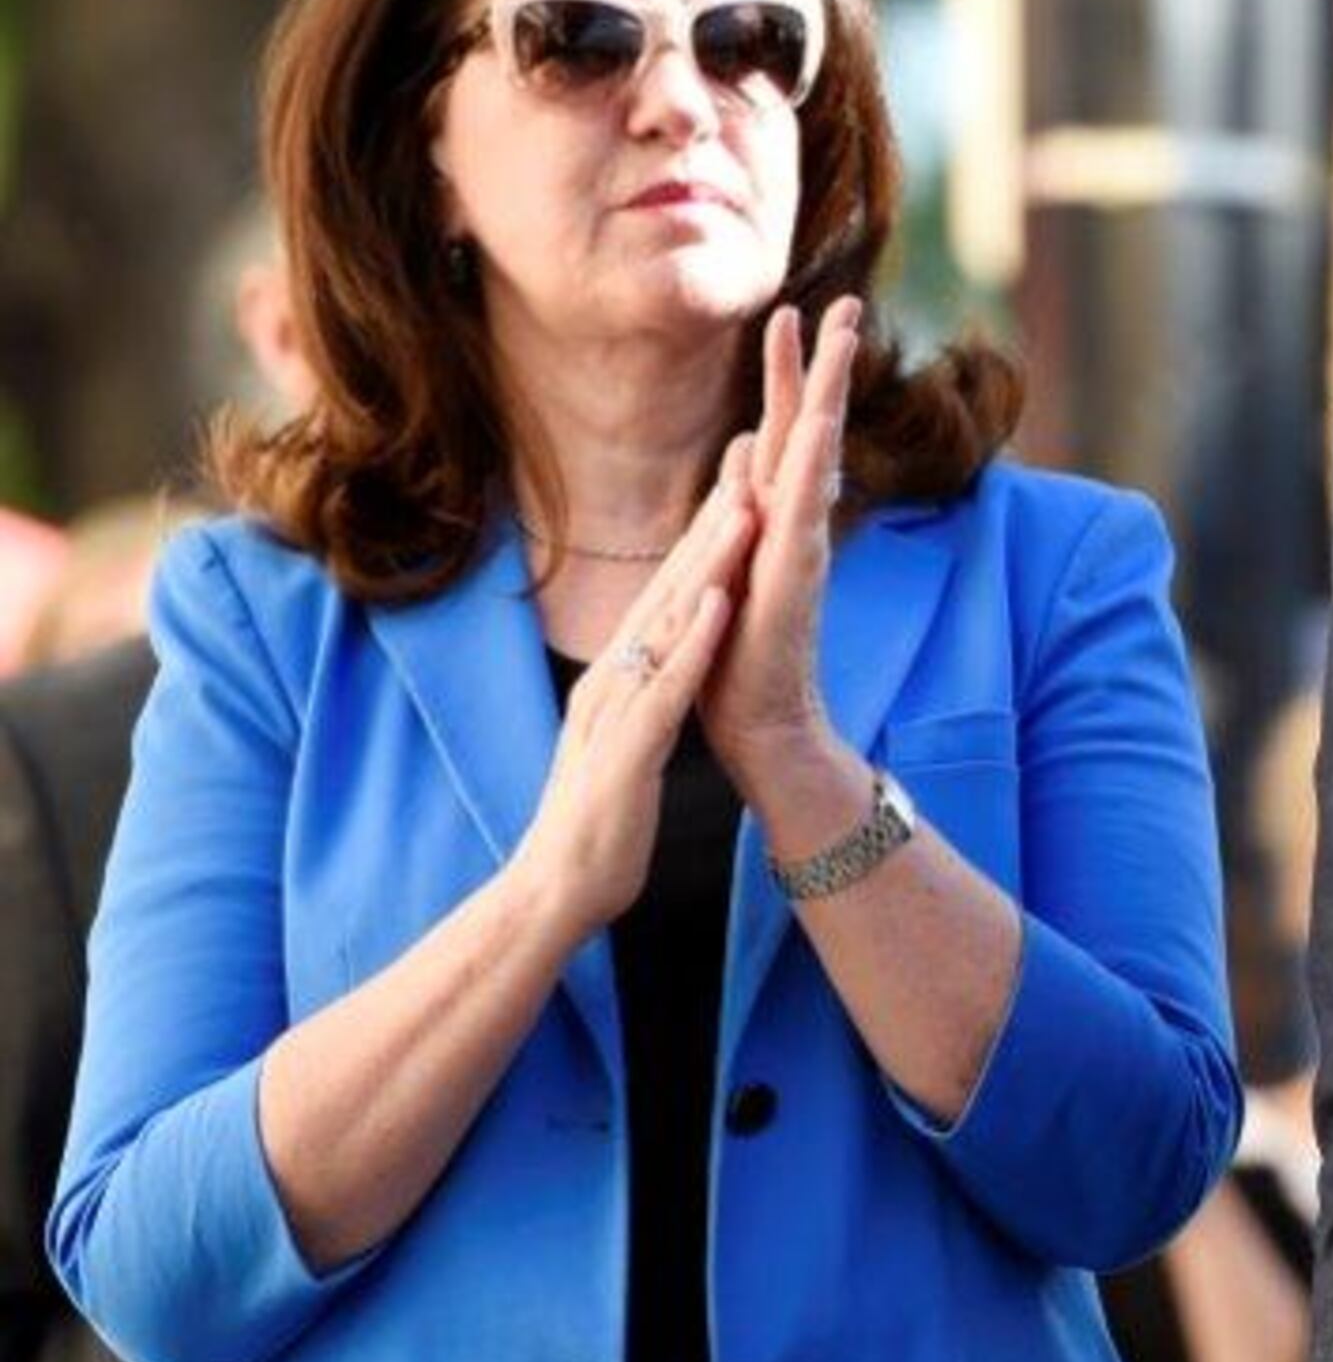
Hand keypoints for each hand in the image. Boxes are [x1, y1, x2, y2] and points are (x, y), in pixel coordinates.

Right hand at [514, 457, 751, 937]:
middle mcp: (611, 681)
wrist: (556, 891)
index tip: (736, 490)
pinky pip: (666, 686)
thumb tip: (664, 673)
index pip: (665, 599)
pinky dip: (693, 641)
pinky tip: (719, 602)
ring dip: (705, 566)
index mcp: (616, 680)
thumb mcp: (628, 745)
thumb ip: (644, 704)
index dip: (700, 544)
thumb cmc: (597, 825)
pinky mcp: (629, 749)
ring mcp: (616, 711)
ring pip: (668, 624)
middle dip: (708, 529)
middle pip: (666, 592)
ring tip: (743, 509)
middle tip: (747, 469)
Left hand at [701, 296, 863, 826]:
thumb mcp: (725, 559)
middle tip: (842, 300)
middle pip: (810, 424)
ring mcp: (798, 543)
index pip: (779, 429)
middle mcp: (793, 520)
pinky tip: (816, 421)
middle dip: (824, 362)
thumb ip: (738, 502)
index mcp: (771, 514)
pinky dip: (809, 462)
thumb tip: (737, 449)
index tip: (791, 313)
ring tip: (842, 336)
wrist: (759, 725)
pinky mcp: (793, 575)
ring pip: (816, 450)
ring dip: (828, 390)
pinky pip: (802, 507)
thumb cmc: (738, 654)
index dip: (785, 372)